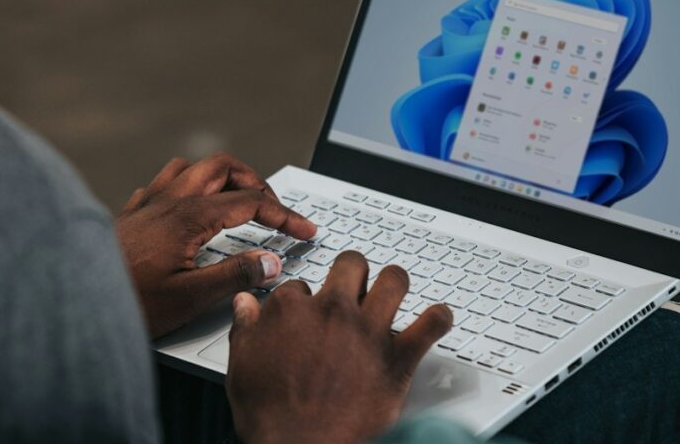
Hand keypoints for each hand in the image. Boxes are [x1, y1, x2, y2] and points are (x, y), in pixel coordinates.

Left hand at [116, 152, 316, 338]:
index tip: (304, 230)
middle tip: (274, 209)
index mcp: (188, 216)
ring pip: (191, 167)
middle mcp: (168, 199)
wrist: (74, 300)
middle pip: (223, 167)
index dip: (285, 215)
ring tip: (237, 200)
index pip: (251, 202)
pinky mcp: (131, 214)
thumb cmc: (127, 302)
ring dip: (221, 177)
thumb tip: (271, 262)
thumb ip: (235, 276)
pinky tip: (189, 209)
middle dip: (256, 182)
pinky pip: (163, 183)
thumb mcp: (190, 298)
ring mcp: (147, 203)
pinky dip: (188, 187)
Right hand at [226, 251, 453, 443]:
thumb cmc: (272, 415)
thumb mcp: (242, 365)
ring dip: (394, 284)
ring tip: (392, 290)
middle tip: (353, 286)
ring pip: (394, 280)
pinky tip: (436, 319)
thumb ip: (245, 328)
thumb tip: (245, 304)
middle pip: (351, 265)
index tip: (306, 312)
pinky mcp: (397, 358)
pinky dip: (438, 319)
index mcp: (292, 310)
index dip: (304, 299)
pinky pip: (431, 325)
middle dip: (352, 272)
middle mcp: (333, 311)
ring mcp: (368, 331)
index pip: (299, 286)